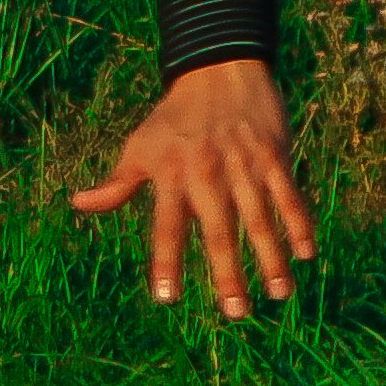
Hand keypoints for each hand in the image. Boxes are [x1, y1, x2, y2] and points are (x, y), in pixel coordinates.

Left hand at [73, 57, 314, 315]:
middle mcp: (208, 174)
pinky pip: (290, 196)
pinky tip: (306, 255)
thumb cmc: (173, 118)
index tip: (167, 298)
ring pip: (260, 219)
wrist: (219, 72)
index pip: (167, 227)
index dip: (166, 262)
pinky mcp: (275, 157)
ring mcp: (245, 166)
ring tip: (279, 294)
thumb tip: (79, 204)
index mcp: (172, 176)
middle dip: (228, 274)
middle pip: (219, 231)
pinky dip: (299, 224)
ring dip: (271, 258)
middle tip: (235, 313)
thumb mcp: (140, 146)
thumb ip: (118, 183)